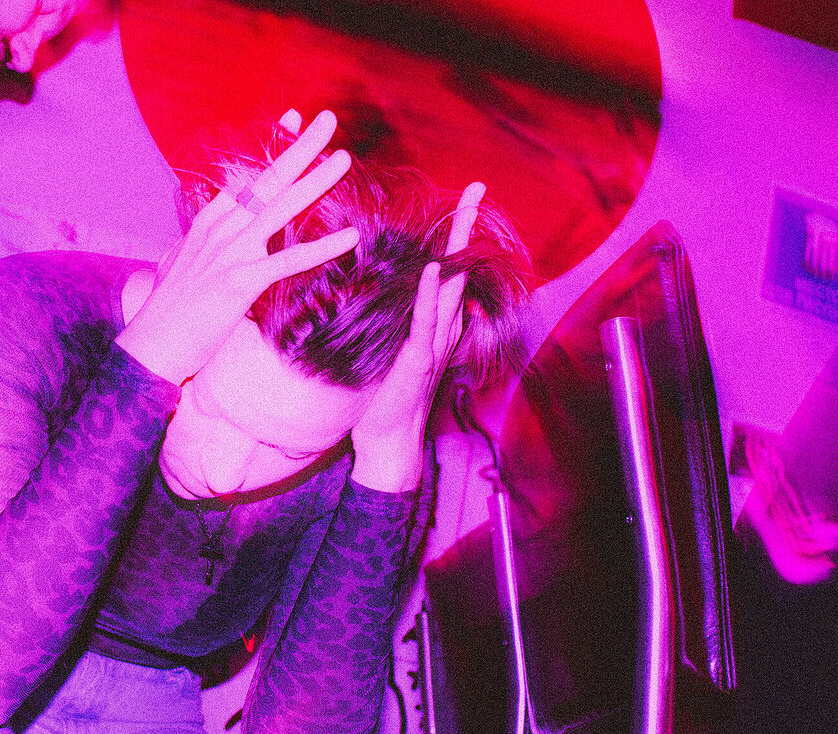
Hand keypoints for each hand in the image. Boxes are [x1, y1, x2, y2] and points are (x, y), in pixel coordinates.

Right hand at [116, 109, 360, 385]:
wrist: (151, 346)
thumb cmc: (167, 312)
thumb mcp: (180, 264)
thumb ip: (198, 245)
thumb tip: (202, 236)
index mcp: (207, 223)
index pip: (247, 176)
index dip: (273, 146)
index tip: (295, 119)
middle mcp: (219, 230)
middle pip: (267, 180)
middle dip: (300, 147)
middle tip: (328, 120)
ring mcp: (230, 253)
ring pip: (280, 208)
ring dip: (315, 182)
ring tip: (343, 159)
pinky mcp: (240, 282)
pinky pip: (289, 260)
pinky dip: (323, 247)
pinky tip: (351, 237)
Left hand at [350, 181, 483, 491]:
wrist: (388, 442)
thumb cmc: (379, 396)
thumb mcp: (380, 345)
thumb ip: (381, 315)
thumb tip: (361, 283)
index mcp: (431, 320)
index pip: (443, 267)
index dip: (453, 232)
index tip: (461, 196)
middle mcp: (439, 325)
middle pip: (456, 266)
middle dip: (465, 227)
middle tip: (476, 187)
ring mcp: (433, 341)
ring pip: (449, 286)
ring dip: (456, 249)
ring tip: (464, 211)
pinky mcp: (418, 359)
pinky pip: (426, 321)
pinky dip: (430, 295)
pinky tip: (432, 269)